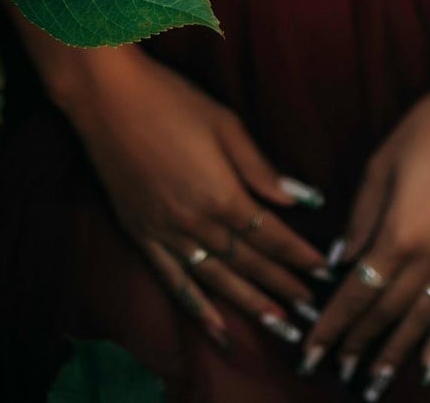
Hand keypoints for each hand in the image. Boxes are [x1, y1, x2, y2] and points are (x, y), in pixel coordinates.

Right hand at [54, 46, 331, 353]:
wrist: (106, 99)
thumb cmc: (170, 100)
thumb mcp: (225, 123)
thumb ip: (259, 167)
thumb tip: (296, 199)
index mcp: (222, 195)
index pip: (271, 235)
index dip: (299, 254)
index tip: (324, 270)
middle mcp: (197, 224)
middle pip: (249, 262)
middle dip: (283, 286)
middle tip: (313, 310)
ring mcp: (166, 235)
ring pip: (217, 280)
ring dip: (250, 305)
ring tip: (279, 325)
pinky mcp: (142, 236)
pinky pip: (174, 282)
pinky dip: (198, 309)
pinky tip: (217, 330)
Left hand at [298, 68, 429, 393]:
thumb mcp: (381, 164)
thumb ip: (359, 217)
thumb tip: (341, 261)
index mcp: (399, 233)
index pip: (357, 292)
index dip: (333, 324)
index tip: (313, 350)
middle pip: (388, 312)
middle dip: (359, 345)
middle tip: (337, 373)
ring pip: (423, 320)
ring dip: (397, 354)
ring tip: (376, 382)